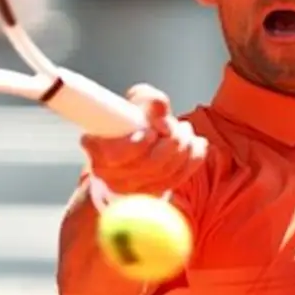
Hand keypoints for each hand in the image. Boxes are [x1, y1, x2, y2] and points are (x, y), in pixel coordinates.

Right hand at [80, 84, 206, 195]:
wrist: (134, 143)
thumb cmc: (131, 120)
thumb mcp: (136, 102)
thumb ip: (148, 100)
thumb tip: (160, 107)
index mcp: (98, 150)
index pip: (116, 155)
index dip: (138, 145)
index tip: (152, 132)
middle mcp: (112, 175)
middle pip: (149, 165)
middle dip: (171, 142)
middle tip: (176, 125)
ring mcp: (133, 188)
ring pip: (167, 173)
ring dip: (183, 147)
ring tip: (184, 130)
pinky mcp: (154, 193)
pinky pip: (179, 179)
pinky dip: (192, 159)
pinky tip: (195, 144)